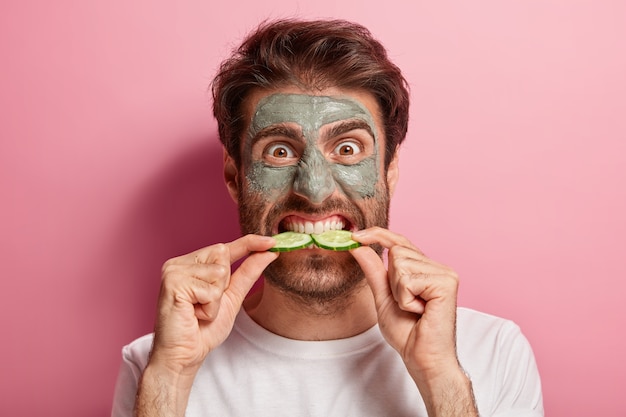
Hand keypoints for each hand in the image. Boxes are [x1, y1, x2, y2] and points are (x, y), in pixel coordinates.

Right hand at [148, 234, 277, 374]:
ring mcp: (173, 271)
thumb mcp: (232, 297)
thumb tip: (269, 251)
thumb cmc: (203, 330)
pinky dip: (209, 308)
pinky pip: (209, 290)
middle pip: (222, 254)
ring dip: (216, 300)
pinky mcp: (173, 283)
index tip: (272, 240)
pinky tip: (193, 316)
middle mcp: (180, 263)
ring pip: (218, 272)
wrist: (183, 356)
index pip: (223, 247)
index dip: (249, 242)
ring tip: (198, 312)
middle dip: (224, 283)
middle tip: (205, 305)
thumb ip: (248, 273)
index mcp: (191, 264)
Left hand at [350, 227, 459, 377]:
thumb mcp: (383, 297)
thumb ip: (373, 271)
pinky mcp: (447, 282)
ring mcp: (445, 273)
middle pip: (396, 251)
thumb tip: (358, 246)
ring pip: (401, 264)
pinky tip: (420, 312)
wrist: (422, 358)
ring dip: (399, 292)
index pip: (399, 242)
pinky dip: (406, 299)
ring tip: (414, 309)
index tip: (354, 235)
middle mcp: (437, 267)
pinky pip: (408, 280)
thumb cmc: (407, 332)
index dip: (377, 234)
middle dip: (391, 281)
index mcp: (424, 268)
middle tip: (406, 304)